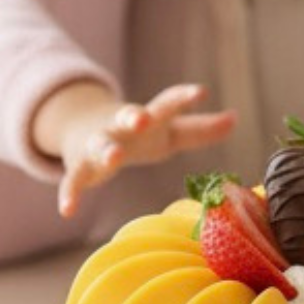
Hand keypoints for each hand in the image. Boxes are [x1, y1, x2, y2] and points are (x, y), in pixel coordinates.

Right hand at [56, 83, 236, 217]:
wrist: (85, 129)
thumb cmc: (140, 134)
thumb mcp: (169, 131)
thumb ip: (200, 129)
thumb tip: (236, 118)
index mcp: (149, 117)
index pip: (167, 103)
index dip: (182, 97)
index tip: (201, 92)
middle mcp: (122, 127)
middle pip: (128, 117)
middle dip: (134, 116)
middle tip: (143, 118)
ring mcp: (99, 145)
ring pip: (100, 145)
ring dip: (106, 150)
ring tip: (112, 159)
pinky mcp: (80, 167)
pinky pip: (73, 180)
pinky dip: (69, 193)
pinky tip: (67, 210)